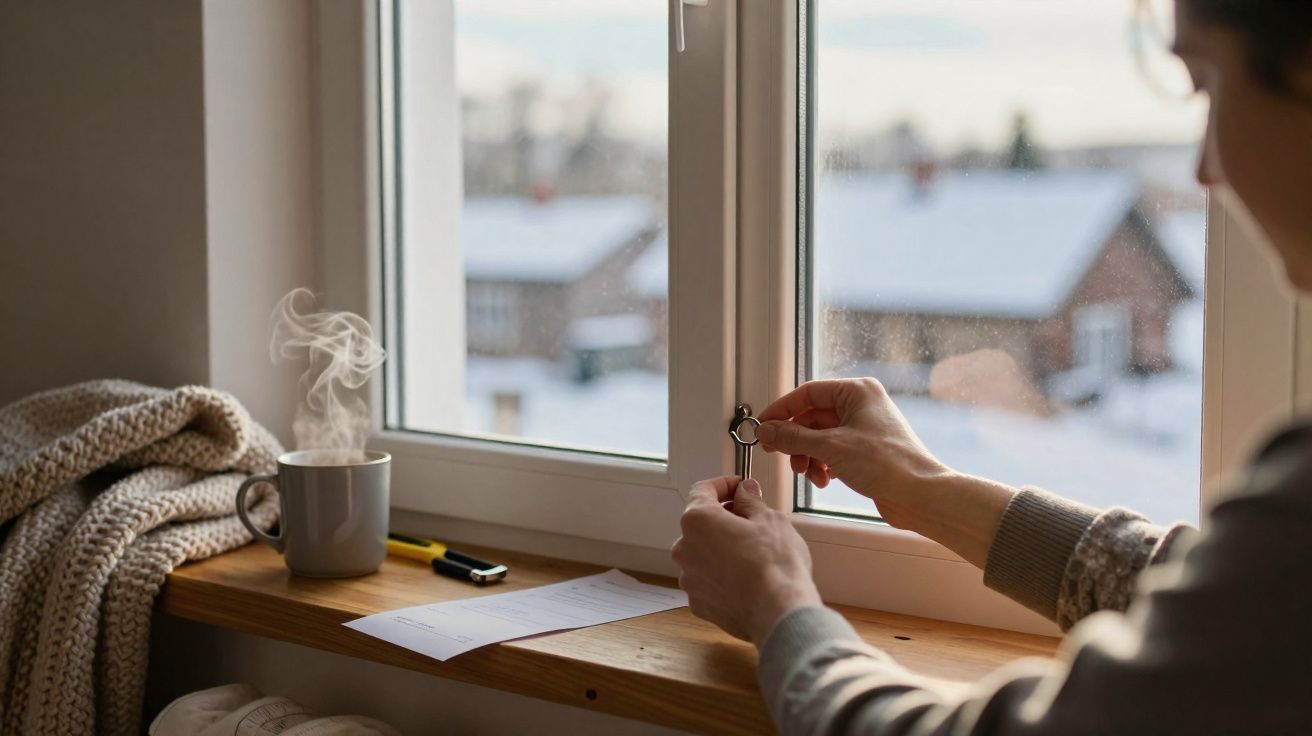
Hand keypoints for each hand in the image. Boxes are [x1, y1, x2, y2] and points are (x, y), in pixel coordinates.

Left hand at [671, 477, 821, 644]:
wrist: (778, 613)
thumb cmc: (775, 563)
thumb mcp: (770, 520)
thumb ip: (750, 501)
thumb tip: (744, 491)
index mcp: (697, 520)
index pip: (702, 490)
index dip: (723, 485)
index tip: (740, 488)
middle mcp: (684, 548)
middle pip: (701, 524)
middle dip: (724, 518)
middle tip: (752, 520)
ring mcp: (688, 579)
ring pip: (703, 553)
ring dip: (722, 548)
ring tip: (753, 554)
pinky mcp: (698, 604)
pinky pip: (707, 580)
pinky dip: (722, 574)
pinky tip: (746, 578)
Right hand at [756, 378, 1017, 567]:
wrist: (920, 495)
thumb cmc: (886, 464)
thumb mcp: (830, 447)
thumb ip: (792, 437)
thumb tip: (765, 430)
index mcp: (856, 391)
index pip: (807, 393)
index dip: (782, 410)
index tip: (762, 427)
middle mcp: (861, 405)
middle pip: (812, 417)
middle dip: (796, 441)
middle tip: (781, 456)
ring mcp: (865, 428)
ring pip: (821, 437)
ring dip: (808, 457)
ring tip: (808, 474)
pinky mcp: (867, 450)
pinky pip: (833, 452)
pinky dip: (823, 465)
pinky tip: (824, 480)